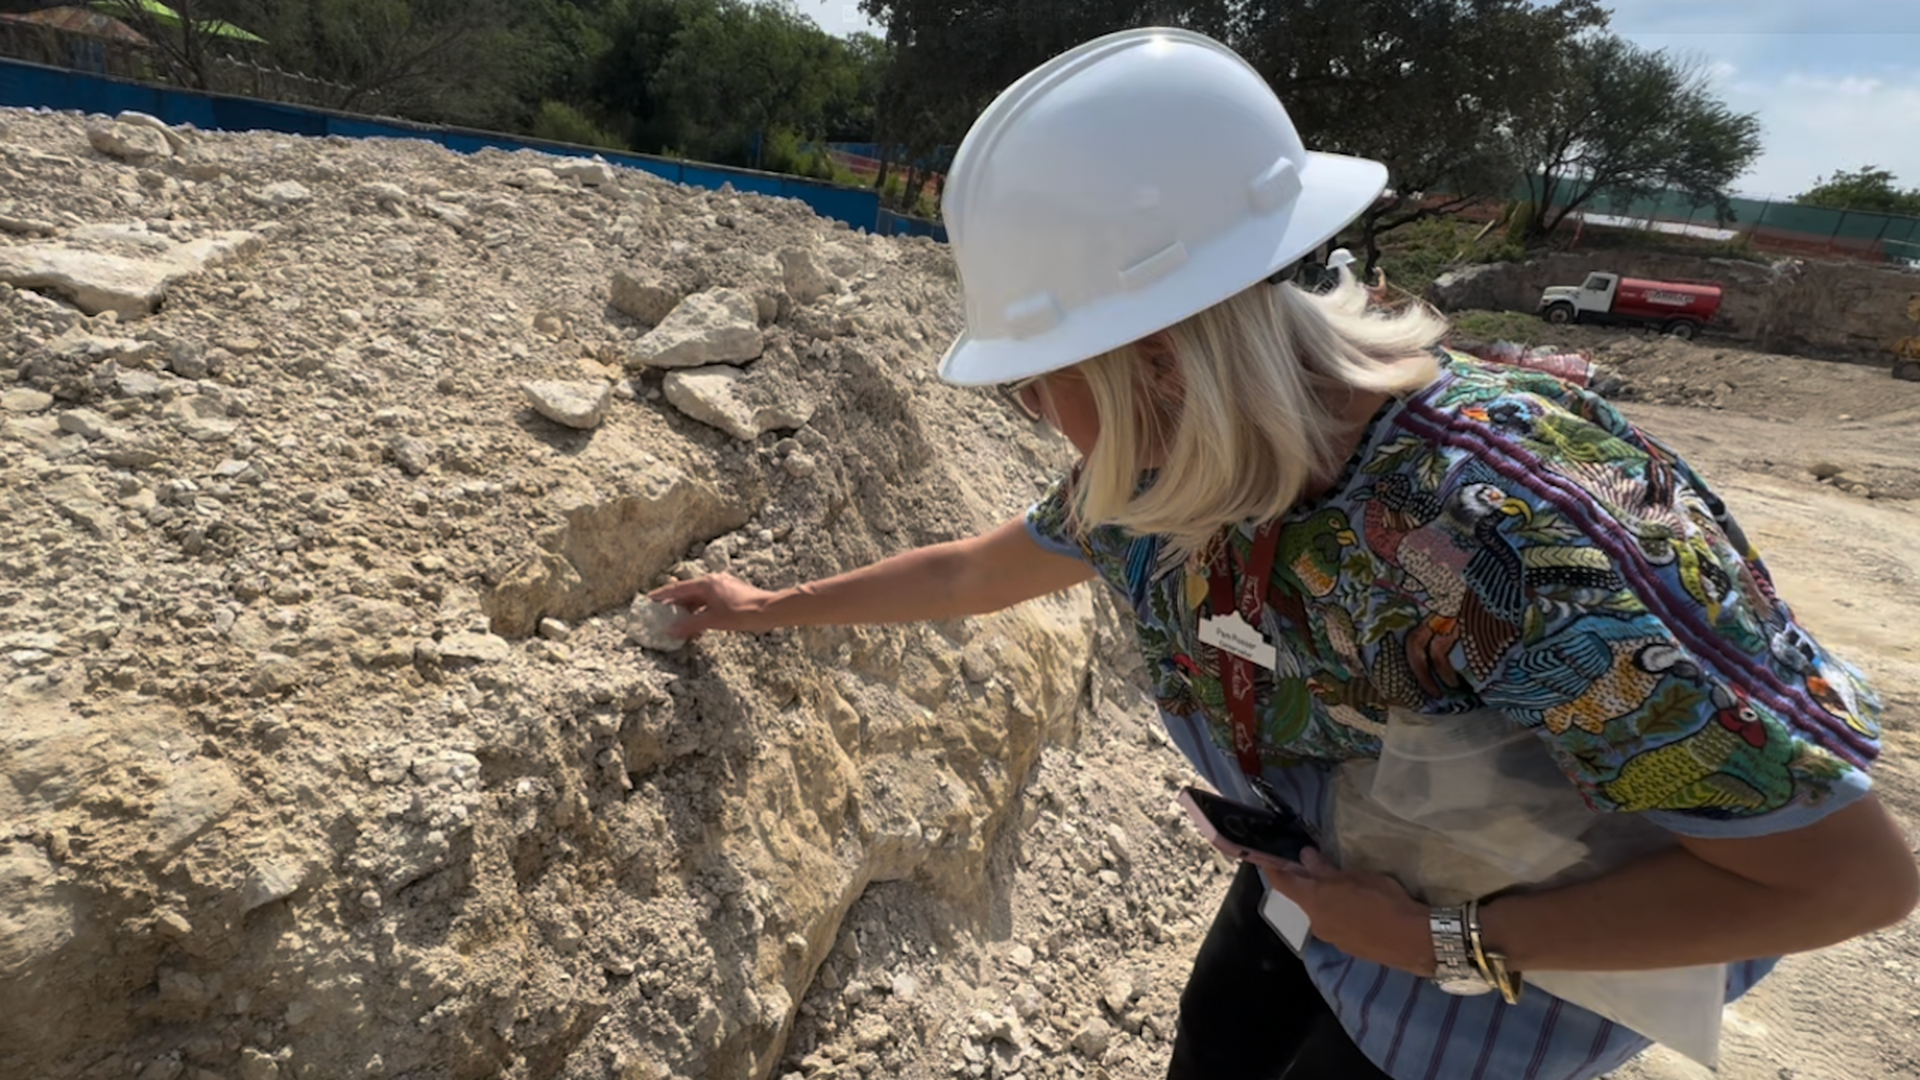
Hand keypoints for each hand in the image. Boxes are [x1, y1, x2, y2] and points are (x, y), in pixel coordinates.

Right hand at [647, 573, 779, 636]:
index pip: (677, 589)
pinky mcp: (731, 594)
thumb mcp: (713, 621)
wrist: (770, 610)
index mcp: (706, 584)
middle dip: (674, 603)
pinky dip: (700, 611)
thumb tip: (670, 630)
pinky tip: (698, 622)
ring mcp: (723, 586)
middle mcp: (713, 581)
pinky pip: (709, 601)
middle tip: (660, 612)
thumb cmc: (743, 614)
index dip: (662, 595)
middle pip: (687, 592)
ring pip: (699, 598)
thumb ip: (690, 625)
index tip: (649, 600)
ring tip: (677, 620)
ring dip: (688, 609)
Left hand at [1251, 848, 1435, 976]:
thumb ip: (1325, 869)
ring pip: (1320, 913)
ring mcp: (1332, 939)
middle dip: (1305, 882)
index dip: (1272, 868)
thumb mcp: (1354, 876)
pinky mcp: (1349, 948)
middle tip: (1315, 865)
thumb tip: (1305, 857)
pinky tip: (1358, 908)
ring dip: (1324, 899)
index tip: (1267, 857)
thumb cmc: (1381, 900)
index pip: (1281, 883)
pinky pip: (1337, 925)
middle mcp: (1316, 923)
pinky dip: (1339, 913)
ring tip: (1342, 886)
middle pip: (1302, 898)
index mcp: (1312, 902)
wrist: (1413, 940)